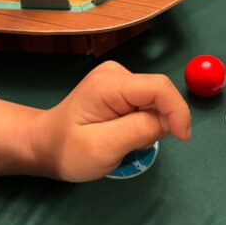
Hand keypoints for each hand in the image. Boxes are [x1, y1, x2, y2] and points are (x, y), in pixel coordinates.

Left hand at [0, 62, 190, 182]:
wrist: (44, 145)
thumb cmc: (68, 151)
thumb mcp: (103, 147)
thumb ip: (139, 130)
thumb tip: (169, 121)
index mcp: (109, 84)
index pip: (159, 87)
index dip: (177, 111)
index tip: (181, 138)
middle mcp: (116, 73)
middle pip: (158, 94)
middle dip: (158, 123)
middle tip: (133, 146)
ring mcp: (118, 79)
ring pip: (154, 102)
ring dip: (149, 125)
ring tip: (122, 142)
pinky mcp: (120, 89)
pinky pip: (146, 105)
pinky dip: (142, 123)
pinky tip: (121, 134)